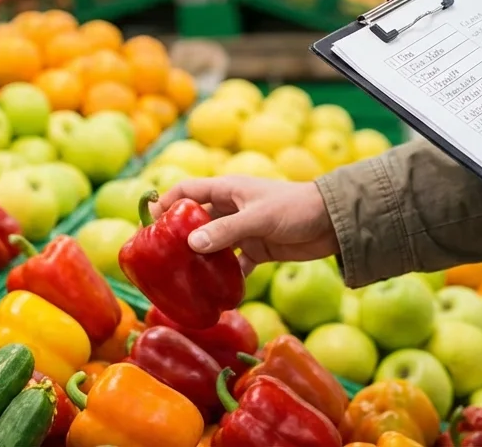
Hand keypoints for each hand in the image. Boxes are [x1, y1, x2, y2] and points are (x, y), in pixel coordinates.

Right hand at [156, 177, 338, 269]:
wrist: (333, 222)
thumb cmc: (295, 208)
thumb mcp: (258, 218)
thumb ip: (226, 231)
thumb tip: (191, 245)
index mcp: (228, 189)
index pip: (187, 191)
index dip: (166, 202)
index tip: (148, 222)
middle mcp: (232, 207)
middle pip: (196, 220)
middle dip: (178, 236)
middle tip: (159, 258)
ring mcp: (244, 229)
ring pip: (213, 244)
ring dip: (201, 259)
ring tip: (181, 278)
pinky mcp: (258, 248)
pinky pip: (235, 263)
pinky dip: (227, 275)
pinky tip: (218, 291)